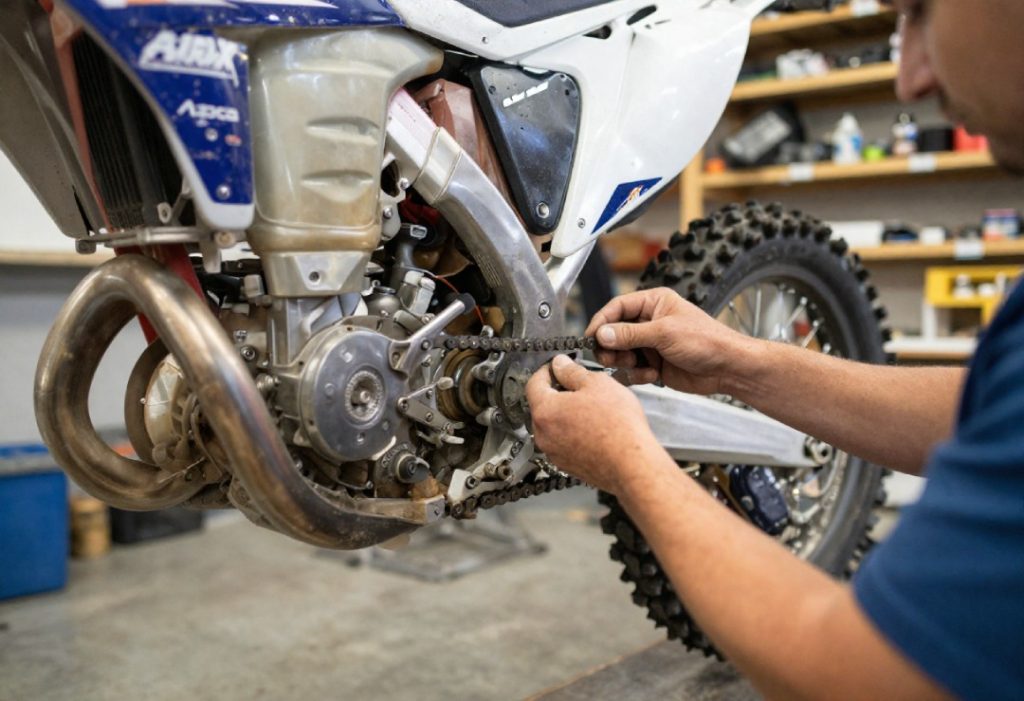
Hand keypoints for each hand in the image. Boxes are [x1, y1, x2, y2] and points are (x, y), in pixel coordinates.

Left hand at [525, 355, 659, 494]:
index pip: (534, 384)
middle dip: (558, 393)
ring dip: (567, 414)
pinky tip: (595, 429)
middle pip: (542, 406)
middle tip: (580, 387)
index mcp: (545, 411)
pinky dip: (574, 433)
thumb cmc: (618, 426)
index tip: (558, 367)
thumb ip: (572, 372)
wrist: (633, 466)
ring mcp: (554, 453)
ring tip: (593, 409)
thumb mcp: (597, 384)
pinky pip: (564, 442)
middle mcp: (543, 435)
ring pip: (554, 425)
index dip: (546, 371)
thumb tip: (560, 365)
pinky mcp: (567, 466)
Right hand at [585, 288, 757, 395]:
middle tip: (610, 358)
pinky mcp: (653, 364)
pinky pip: (632, 370)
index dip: (601, 322)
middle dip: (611, 347)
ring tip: (637, 366)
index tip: (590, 337)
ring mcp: (651, 344)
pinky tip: (652, 375)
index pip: (617, 308)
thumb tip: (602, 333)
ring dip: (624, 362)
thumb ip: (630, 334)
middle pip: (614, 332)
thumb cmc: (706, 341)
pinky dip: (637, 375)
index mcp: (653, 303)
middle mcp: (650, 322)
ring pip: (620, 353)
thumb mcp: (664, 333)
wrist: (727, 368)